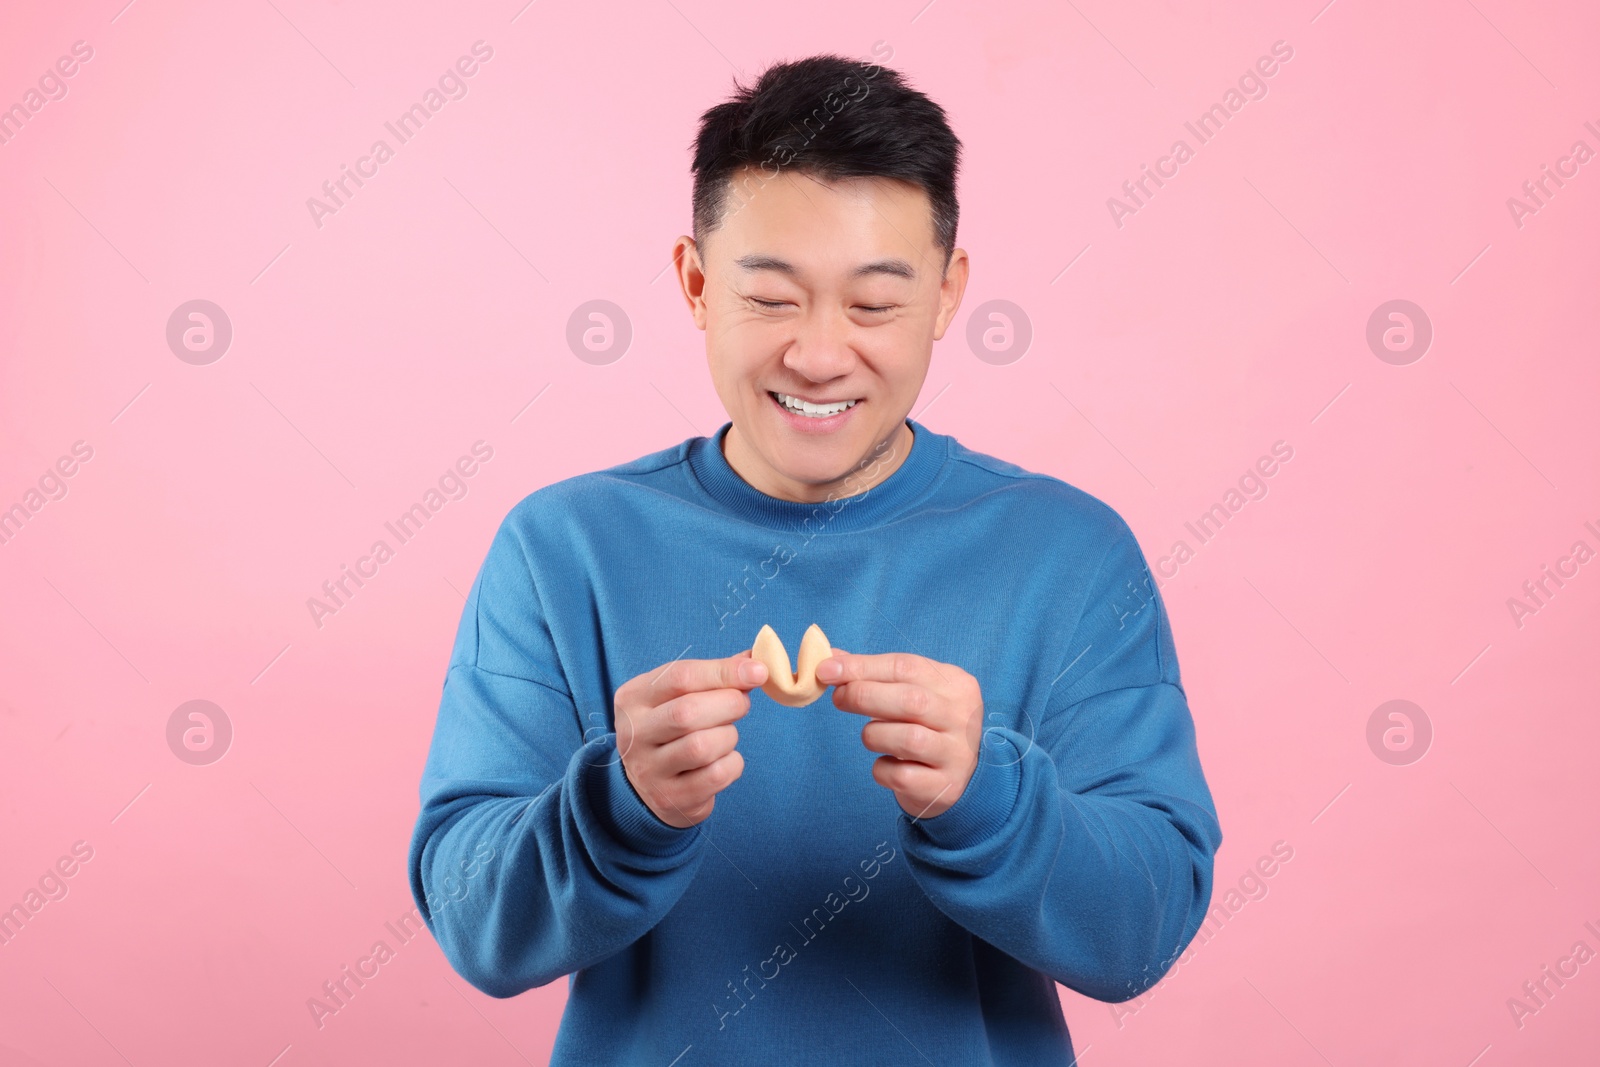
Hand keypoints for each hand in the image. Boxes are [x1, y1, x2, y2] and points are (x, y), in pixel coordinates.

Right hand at [613, 651, 767, 827]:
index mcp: (634, 697)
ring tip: (726, 735)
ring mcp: (649, 770)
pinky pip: (716, 776)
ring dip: (729, 736)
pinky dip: (732, 764)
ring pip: (702, 747)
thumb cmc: (672, 729)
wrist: (648, 786)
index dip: (724, 672)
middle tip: (742, 704)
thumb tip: (756, 660)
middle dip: (729, 704)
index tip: (758, 671)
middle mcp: (634, 733)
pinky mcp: (670, 799)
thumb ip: (714, 676)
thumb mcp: (680, 696)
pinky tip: (725, 760)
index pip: (681, 677)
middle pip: (688, 712)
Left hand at [818, 650, 983, 818]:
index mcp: (957, 684)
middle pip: (910, 700)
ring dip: (874, 735)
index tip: (827, 670)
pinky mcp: (946, 787)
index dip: (862, 667)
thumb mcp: (910, 692)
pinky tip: (887, 764)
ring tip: (872, 736)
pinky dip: (882, 769)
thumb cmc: (925, 726)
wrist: (956, 777)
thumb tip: (830, 660)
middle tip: (839, 699)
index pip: (906, 667)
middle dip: (864, 696)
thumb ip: (874, 674)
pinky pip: (901, 776)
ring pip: (907, 739)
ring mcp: (958, 754)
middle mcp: (963, 718)